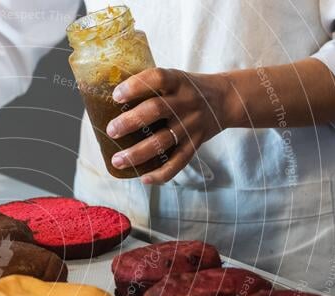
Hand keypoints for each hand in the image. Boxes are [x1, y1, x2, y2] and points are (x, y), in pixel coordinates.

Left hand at [105, 68, 235, 184]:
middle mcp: (185, 102)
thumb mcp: (175, 79)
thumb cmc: (188, 90)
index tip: (116, 95)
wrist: (226, 100)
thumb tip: (107, 98)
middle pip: (155, 110)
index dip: (135, 86)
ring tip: (117, 161)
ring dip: (137, 153)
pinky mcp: (195, 144)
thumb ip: (151, 87)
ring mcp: (190, 125)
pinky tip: (144, 178)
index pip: (157, 78)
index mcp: (178, 81)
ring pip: (162, 141)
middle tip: (111, 130)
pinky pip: (178, 162)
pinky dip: (161, 173)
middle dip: (130, 122)